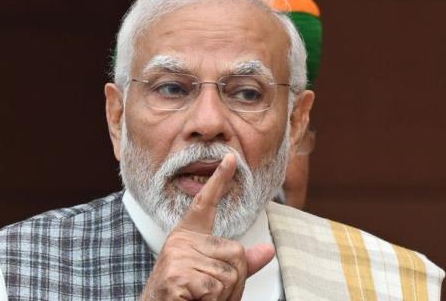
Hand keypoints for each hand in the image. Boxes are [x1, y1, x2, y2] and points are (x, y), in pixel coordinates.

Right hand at [140, 154, 274, 300]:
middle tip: (210, 293)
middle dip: (234, 280)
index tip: (231, 158)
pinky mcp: (176, 274)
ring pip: (229, 274)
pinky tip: (193, 300)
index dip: (219, 180)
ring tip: (201, 298)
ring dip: (223, 295)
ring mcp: (177, 256)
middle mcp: (182, 241)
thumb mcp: (215, 276)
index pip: (206, 203)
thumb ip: (241, 264)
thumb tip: (269, 250)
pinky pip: (214, 287)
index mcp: (190, 237)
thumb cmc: (187, 296)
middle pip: (236, 253)